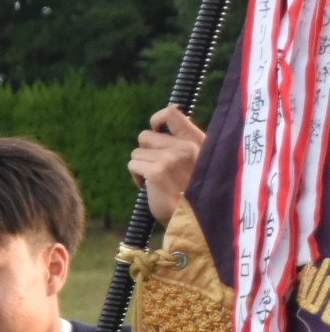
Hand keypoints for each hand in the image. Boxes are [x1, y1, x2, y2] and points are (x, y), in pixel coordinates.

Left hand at [130, 105, 206, 226]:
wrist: (196, 218)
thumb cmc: (195, 193)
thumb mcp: (199, 162)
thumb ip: (183, 146)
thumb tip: (159, 130)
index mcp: (197, 140)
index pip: (172, 113)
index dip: (157, 119)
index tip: (156, 129)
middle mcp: (185, 146)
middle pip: (145, 136)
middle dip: (145, 152)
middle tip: (156, 168)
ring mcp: (170, 158)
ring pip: (136, 153)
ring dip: (141, 166)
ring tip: (155, 180)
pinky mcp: (157, 172)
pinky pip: (133, 165)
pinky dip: (137, 176)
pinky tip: (150, 186)